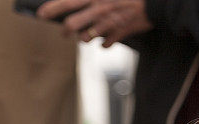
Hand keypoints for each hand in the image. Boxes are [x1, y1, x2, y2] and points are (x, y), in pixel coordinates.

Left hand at [37, 0, 152, 47]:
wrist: (157, 1)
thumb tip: (76, 2)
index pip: (67, 2)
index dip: (51, 9)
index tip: (40, 14)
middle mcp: (99, 9)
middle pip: (71, 25)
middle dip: (65, 31)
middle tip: (64, 32)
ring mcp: (109, 23)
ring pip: (86, 38)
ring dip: (85, 37)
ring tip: (89, 33)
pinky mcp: (120, 33)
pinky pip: (105, 44)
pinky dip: (105, 43)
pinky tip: (108, 38)